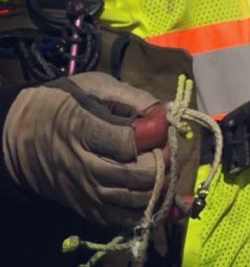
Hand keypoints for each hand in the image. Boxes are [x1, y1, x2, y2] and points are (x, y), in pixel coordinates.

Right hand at [2, 72, 167, 227]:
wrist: (25, 136)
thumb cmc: (66, 103)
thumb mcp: (96, 86)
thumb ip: (132, 97)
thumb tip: (162, 115)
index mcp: (83, 129)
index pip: (127, 143)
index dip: (153, 135)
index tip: (160, 125)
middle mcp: (83, 166)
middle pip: (135, 175)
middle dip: (162, 162)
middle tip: (166, 149)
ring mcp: (84, 191)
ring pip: (133, 200)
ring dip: (159, 187)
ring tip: (165, 168)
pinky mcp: (86, 208)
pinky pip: (121, 219)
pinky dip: (146, 212)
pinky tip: (160, 198)